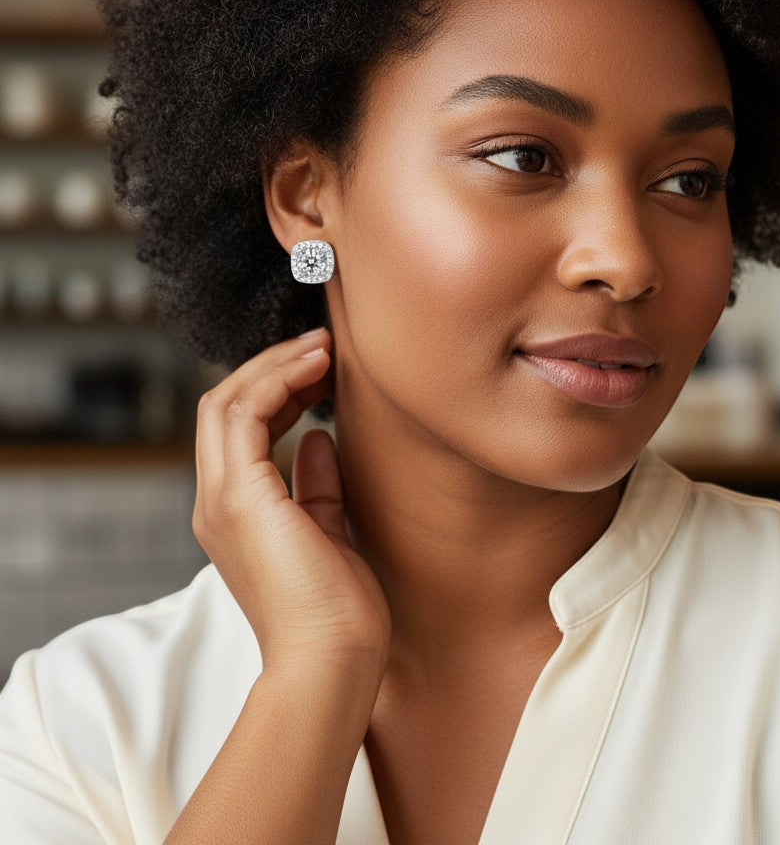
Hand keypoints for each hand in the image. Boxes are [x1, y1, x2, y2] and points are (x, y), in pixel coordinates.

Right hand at [192, 327, 390, 677]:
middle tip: (322, 343)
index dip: (277, 388)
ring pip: (226, 402)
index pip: (238, 428)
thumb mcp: (328, 529)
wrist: (332, 661)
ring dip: (275, 366)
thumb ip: (316, 484)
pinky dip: (277, 383)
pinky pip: (243, 416)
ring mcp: (221, 500)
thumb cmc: (337, 610)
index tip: (322, 368)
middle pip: (224, 405)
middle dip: (272, 367)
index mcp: (236, 511)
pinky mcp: (239, 498)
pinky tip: (317, 368)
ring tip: (322, 345)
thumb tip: (320, 437)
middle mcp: (217, 501)